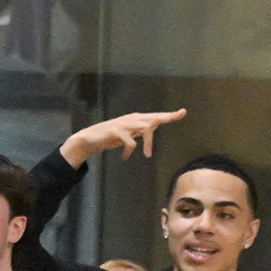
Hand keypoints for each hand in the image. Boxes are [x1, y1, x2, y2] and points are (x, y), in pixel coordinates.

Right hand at [62, 109, 186, 167]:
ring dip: (148, 143)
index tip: (183, 112)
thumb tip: (150, 130)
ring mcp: (124, 124)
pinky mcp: (116, 131)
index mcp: (135, 119)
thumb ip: (137, 131)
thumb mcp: (126, 134)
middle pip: (153, 118)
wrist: (87, 139)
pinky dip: (129, 151)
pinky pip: (130, 142)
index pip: (155, 116)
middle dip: (167, 117)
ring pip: (145, 128)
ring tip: (147, 154)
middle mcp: (131, 119)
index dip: (169, 115)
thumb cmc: (107, 138)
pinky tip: (124, 157)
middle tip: (180, 114)